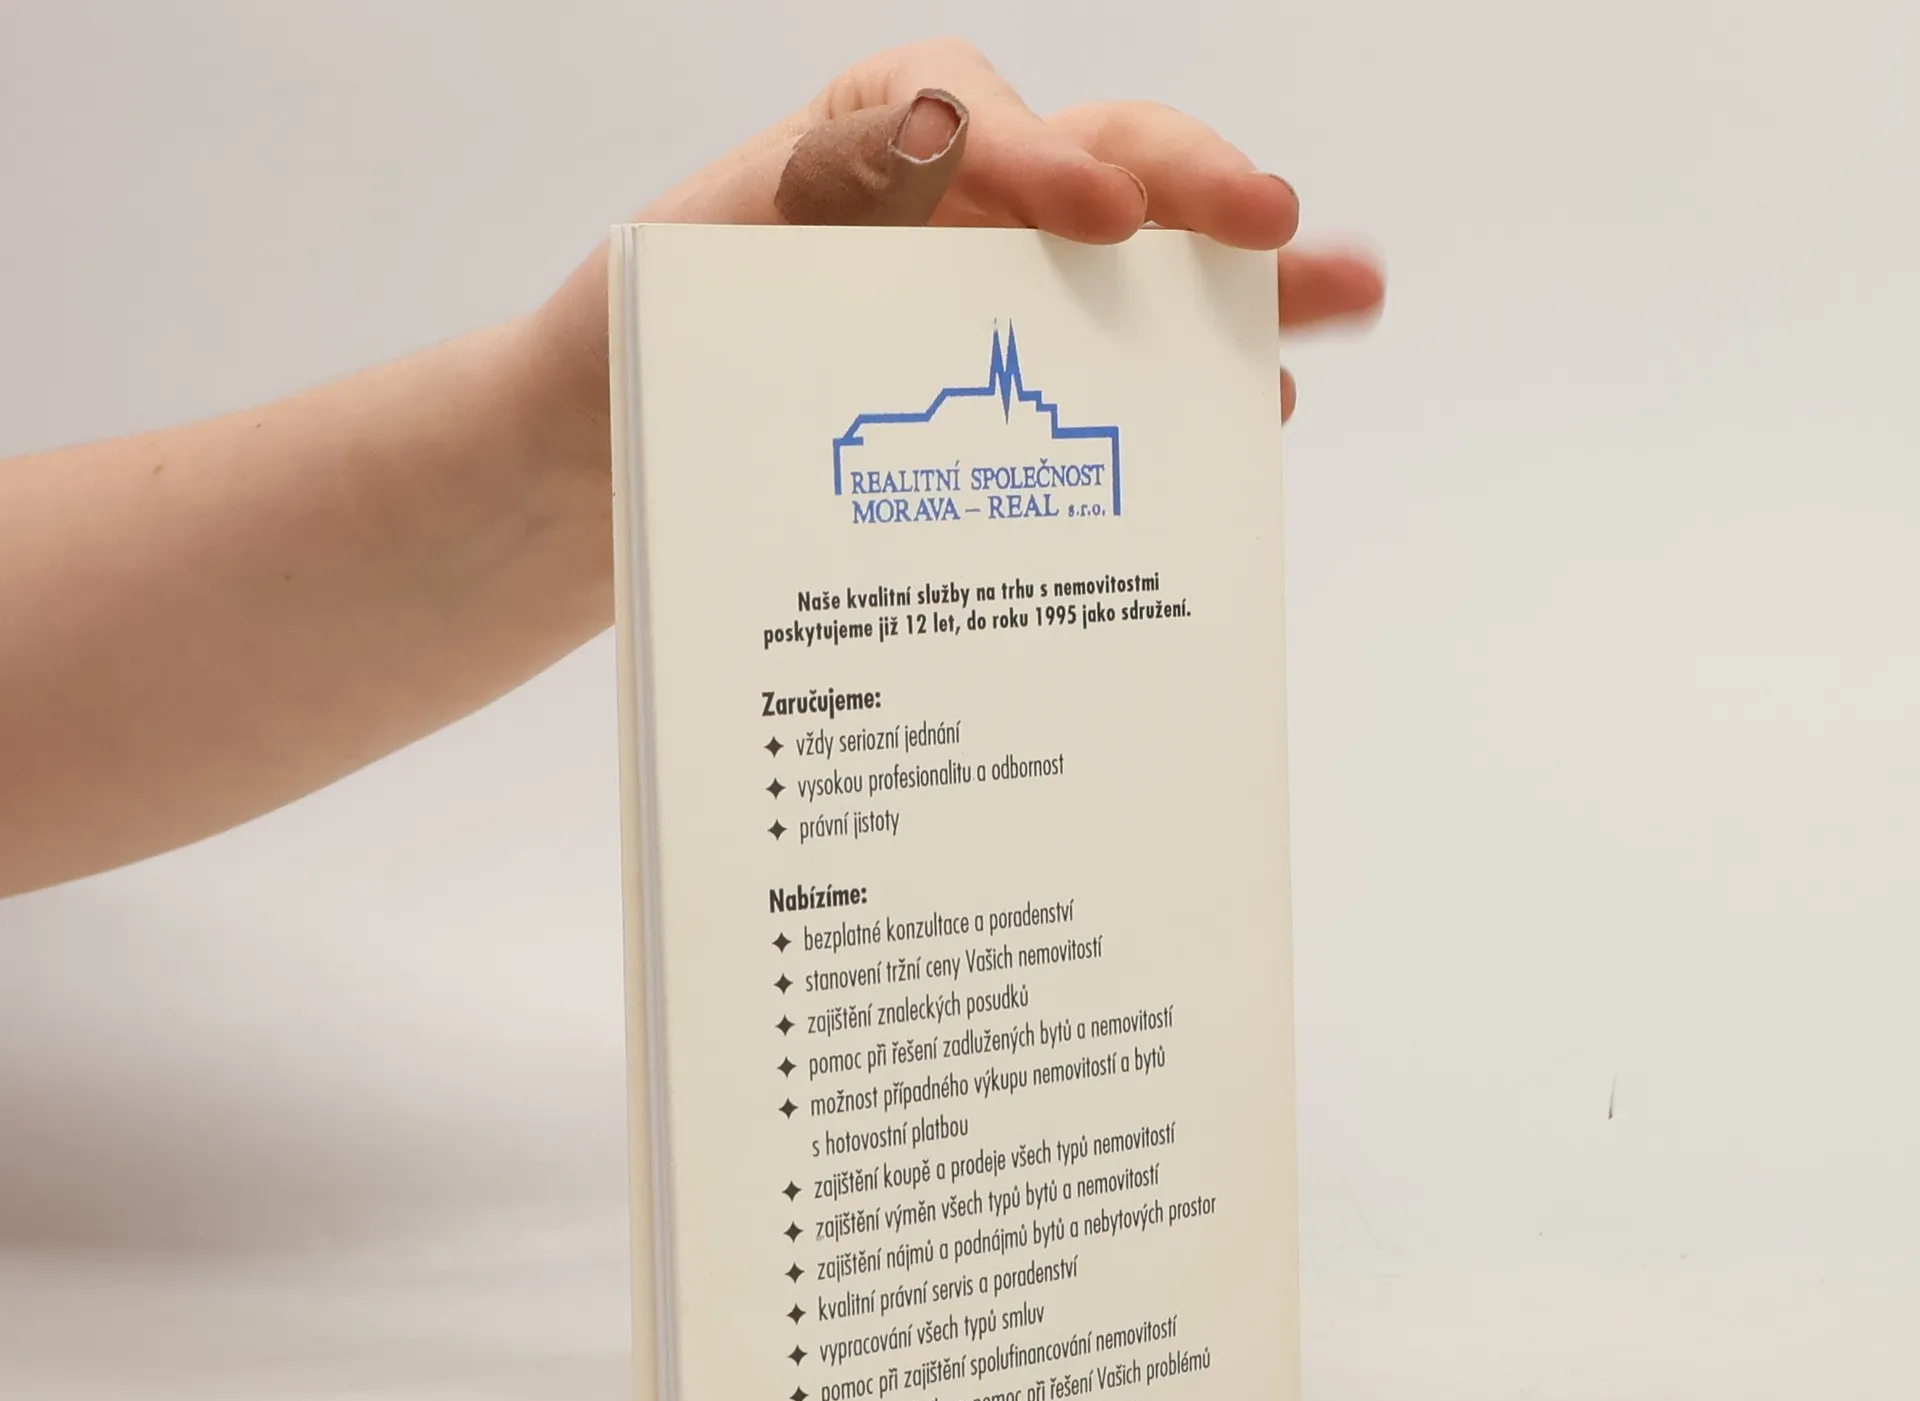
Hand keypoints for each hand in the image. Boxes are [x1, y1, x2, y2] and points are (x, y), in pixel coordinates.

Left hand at [534, 38, 1382, 448]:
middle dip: (1201, 198)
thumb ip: (813, 192)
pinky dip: (1182, 405)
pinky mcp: (1003, 416)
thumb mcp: (682, 261)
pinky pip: (1107, 393)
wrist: (603, 486)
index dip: (1051, 156)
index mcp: (878, 153)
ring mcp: (991, 317)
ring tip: (1340, 306)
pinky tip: (1246, 425)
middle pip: (1105, 177)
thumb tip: (946, 128)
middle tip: (1280, 231)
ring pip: (1135, 283)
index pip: (983, 118)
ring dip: (1242, 293)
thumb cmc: (633, 360)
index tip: (1098, 216)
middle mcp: (955, 221)